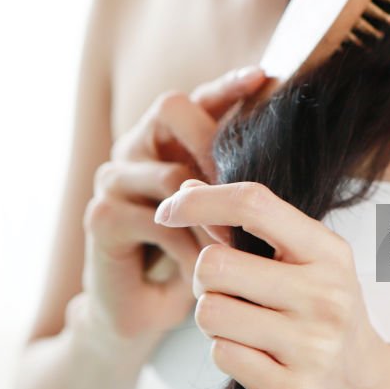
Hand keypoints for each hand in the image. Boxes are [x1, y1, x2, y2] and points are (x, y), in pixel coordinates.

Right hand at [80, 67, 266, 345]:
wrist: (142, 312)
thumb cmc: (188, 257)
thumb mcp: (219, 216)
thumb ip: (235, 183)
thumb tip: (287, 153)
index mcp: (164, 140)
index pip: (196, 99)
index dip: (227, 86)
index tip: (264, 76)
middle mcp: (134, 148)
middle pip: (171, 109)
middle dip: (214, 139)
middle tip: (247, 182)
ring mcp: (113, 180)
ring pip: (171, 176)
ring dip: (211, 214)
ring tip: (239, 245)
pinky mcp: (101, 218)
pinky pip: (157, 221)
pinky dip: (188, 249)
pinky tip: (204, 272)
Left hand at [154, 180, 389, 388]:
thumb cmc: (324, 313)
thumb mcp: (302, 261)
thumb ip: (246, 226)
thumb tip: (185, 190)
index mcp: (328, 252)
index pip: (253, 204)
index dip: (200, 202)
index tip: (168, 210)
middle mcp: (325, 295)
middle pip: (215, 264)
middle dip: (203, 277)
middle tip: (225, 291)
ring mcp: (313, 346)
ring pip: (210, 312)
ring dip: (212, 318)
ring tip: (242, 324)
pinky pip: (221, 354)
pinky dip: (225, 352)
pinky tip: (255, 355)